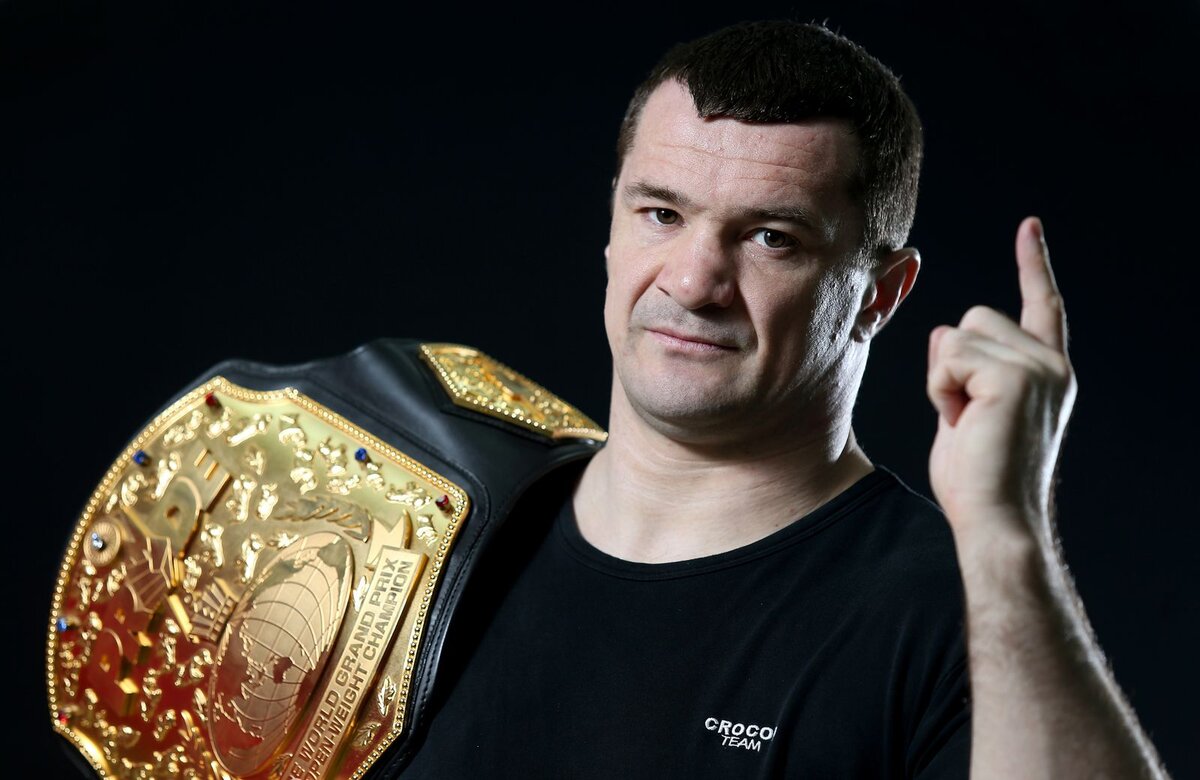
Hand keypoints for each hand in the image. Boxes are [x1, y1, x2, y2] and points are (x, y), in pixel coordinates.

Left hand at [927, 217, 1076, 541]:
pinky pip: (948, 356)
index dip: (1034, 264)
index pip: (1042, 305)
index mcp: (1046, 372)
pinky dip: (940, 389)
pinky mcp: (1014, 377)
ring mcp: (1037, 368)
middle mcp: (1050, 364)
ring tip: (966, 422)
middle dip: (950, 363)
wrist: (995, 520)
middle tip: (966, 416)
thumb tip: (945, 332)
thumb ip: (962, 370)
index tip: (1030, 226)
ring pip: (955, 336)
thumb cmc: (977, 480)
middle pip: (972, 318)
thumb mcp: (966, 412)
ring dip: (943, 380)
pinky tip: (962, 421)